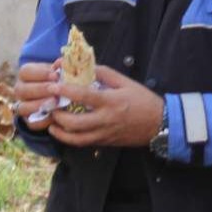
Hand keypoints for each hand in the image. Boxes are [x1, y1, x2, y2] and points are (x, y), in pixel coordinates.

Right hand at [12, 60, 59, 130]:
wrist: (58, 98)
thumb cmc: (58, 81)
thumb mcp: (58, 72)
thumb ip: (60, 68)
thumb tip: (62, 62)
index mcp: (26, 75)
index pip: (25, 72)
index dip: (40, 73)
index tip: (55, 75)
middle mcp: (20, 90)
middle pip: (21, 90)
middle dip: (40, 89)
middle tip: (56, 89)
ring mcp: (23, 106)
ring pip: (23, 107)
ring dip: (39, 105)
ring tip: (55, 102)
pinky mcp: (29, 121)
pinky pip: (32, 124)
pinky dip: (43, 121)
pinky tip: (55, 116)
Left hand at [45, 66, 163, 147]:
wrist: (160, 123)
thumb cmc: (143, 100)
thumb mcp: (126, 82)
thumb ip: (104, 74)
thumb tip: (83, 68)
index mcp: (111, 102)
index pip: (83, 96)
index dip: (65, 90)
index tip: (53, 86)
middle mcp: (106, 120)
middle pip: (74, 123)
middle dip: (58, 115)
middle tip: (51, 106)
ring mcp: (105, 134)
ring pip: (76, 138)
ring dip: (60, 132)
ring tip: (52, 123)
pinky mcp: (106, 142)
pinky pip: (83, 143)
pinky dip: (70, 138)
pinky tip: (64, 131)